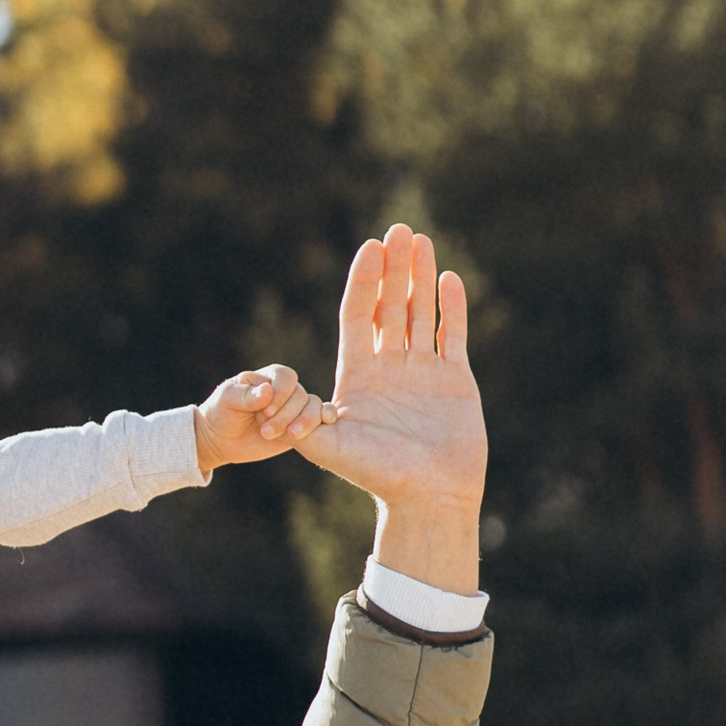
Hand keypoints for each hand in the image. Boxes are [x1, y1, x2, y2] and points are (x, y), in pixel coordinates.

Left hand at [194, 364, 330, 471]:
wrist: (221, 439)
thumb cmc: (221, 412)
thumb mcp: (226, 400)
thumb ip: (245, 395)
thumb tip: (267, 390)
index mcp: (268, 377)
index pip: (286, 377)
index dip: (281, 393)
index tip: (266, 410)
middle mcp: (284, 391)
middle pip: (300, 394)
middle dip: (286, 414)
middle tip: (266, 432)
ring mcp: (293, 409)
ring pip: (313, 407)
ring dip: (303, 422)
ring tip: (288, 436)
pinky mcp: (299, 427)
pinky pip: (318, 421)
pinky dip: (322, 422)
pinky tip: (318, 428)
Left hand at [295, 227, 485, 594]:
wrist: (427, 497)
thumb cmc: (377, 475)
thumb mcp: (328, 446)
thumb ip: (301, 418)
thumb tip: (271, 394)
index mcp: (358, 376)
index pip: (358, 316)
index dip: (363, 282)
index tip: (368, 248)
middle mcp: (389, 368)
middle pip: (390, 306)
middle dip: (393, 268)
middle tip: (398, 229)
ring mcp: (423, 372)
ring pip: (420, 313)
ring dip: (420, 276)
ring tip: (420, 240)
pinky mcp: (454, 380)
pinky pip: (451, 335)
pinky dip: (451, 307)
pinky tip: (447, 277)